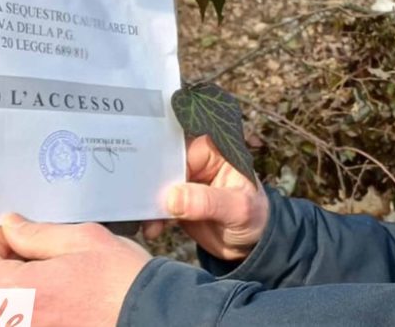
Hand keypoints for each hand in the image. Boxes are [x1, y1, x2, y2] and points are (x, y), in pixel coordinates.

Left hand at [0, 213, 151, 326]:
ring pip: (0, 310)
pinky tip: (60, 298)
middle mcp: (13, 322)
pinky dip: (31, 308)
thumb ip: (38, 233)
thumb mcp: (85, 239)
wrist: (155, 319)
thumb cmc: (123, 281)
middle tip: (32, 252)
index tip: (13, 235)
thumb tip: (10, 226)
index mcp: (17, 292)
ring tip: (50, 276)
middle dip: (0, 266)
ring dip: (14, 289)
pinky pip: (23, 321)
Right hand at [143, 135, 268, 260]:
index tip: (149, 183)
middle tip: (139, 204)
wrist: (251, 244)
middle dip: (149, 185)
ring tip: (149, 223)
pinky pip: (156, 203)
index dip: (163, 166)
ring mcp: (185, 181)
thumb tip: (174, 198)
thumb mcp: (238, 209)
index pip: (180, 151)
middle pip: (163, 165)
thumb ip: (208, 202)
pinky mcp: (177, 200)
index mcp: (214, 151)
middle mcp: (197, 161)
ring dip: (148, 204)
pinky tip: (151, 230)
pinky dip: (150, 216)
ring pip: (156, 186)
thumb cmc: (255, 217)